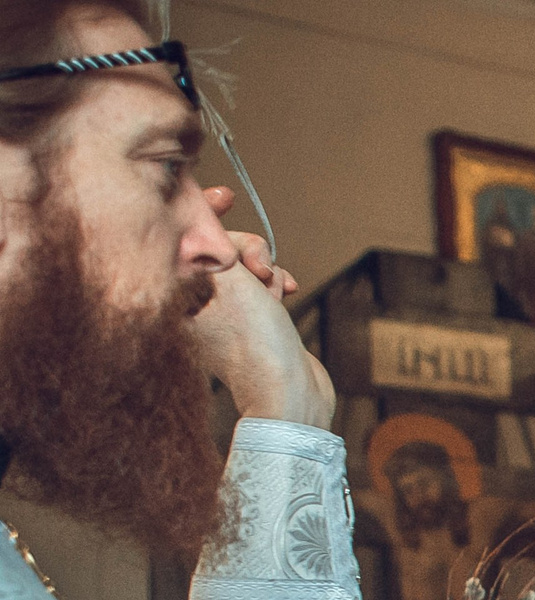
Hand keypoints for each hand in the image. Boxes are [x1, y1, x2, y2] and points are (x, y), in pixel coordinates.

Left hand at [188, 190, 333, 428]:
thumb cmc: (257, 346)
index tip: (225, 196)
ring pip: (243, 268)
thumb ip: (220, 245)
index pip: (182, 239)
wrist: (290, 398)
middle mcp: (192, 304)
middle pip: (218, 251)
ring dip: (266, 270)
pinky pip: (258, 289)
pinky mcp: (247, 325)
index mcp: (175, 297)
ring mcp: (220, 315)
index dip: (203, 214)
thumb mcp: (234, 283)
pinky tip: (287, 293)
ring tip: (277, 289)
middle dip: (247, 251)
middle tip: (262, 266)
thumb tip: (209, 216)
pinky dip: (273, 286)